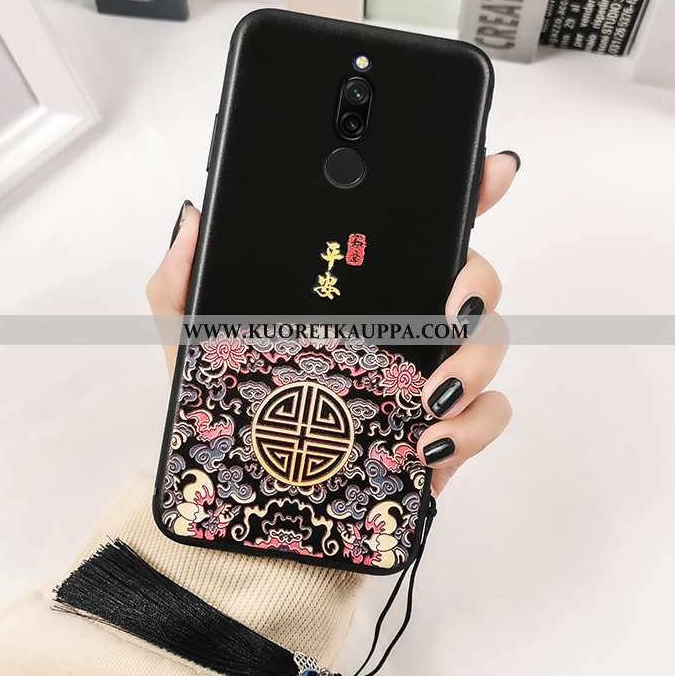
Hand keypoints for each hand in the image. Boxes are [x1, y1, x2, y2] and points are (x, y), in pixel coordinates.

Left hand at [147, 152, 517, 495]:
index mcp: (357, 293)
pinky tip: (430, 442)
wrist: (253, 505)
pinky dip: (475, 425)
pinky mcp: (445, 431)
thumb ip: (183, 283)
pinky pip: (490, 415)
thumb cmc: (229, 419)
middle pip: (472, 279)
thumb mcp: (196, 346)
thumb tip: (194, 221)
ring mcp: (429, 376)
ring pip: (490, 342)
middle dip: (481, 281)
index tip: (491, 170)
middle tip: (455, 307)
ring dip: (477, 360)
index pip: (416, 231)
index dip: (465, 192)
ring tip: (431, 393)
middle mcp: (403, 324)